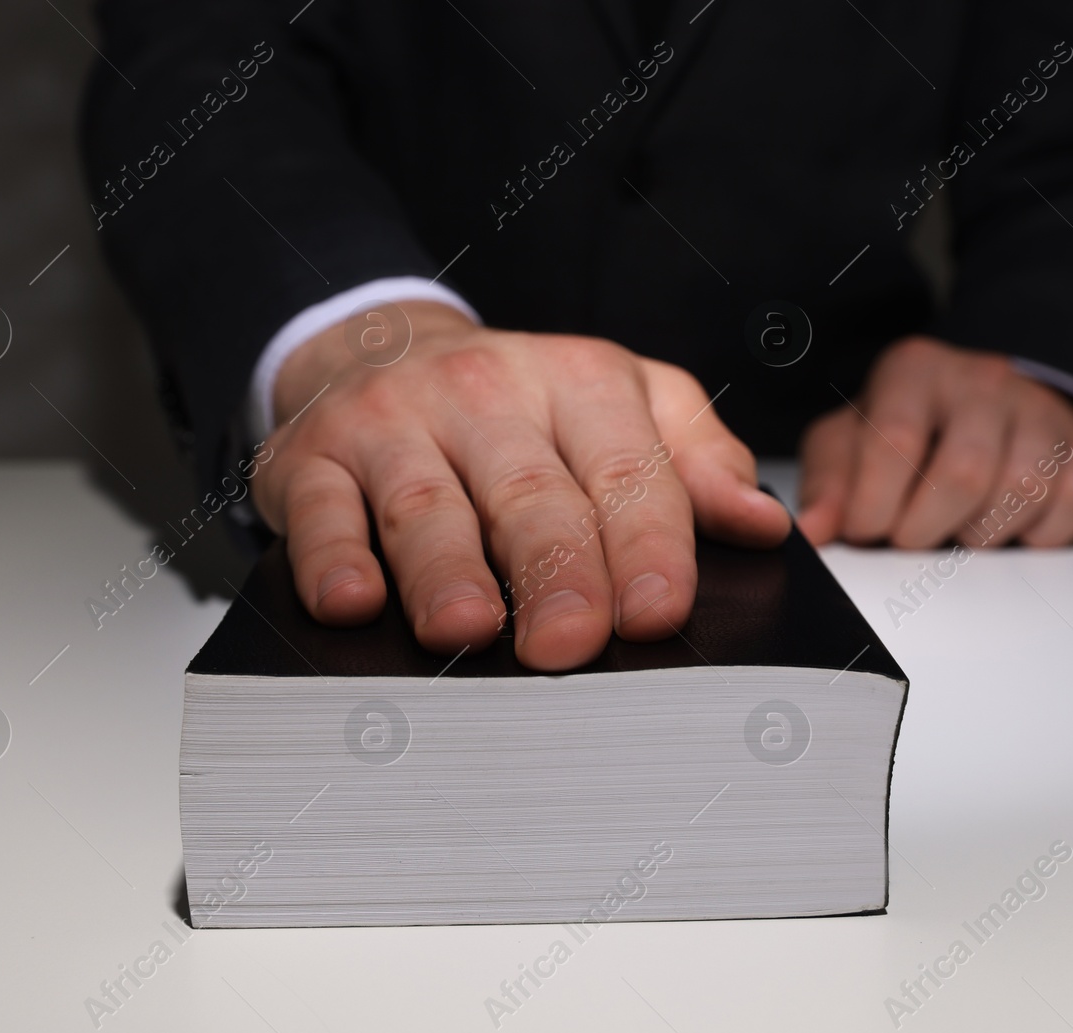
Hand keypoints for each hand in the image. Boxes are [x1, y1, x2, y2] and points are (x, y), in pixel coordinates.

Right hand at [253, 301, 790, 670]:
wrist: (381, 350)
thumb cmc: (517, 405)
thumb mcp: (625, 404)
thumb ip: (696, 458)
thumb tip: (761, 521)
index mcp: (579, 383)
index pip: (623, 468)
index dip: (643, 541)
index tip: (656, 610)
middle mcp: (486, 393)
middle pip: (528, 491)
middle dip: (553, 569)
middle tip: (570, 642)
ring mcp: (393, 422)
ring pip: (426, 504)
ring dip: (446, 571)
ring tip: (467, 629)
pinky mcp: (312, 457)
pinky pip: (321, 507)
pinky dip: (332, 555)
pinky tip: (353, 599)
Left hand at [796, 336, 1072, 548]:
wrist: (981, 404)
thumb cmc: (904, 429)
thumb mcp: (848, 442)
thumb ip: (827, 484)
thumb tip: (812, 532)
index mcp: (915, 371)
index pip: (895, 440)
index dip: (874, 504)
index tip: (864, 531)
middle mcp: (983, 380)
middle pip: (964, 474)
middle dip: (926, 529)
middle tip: (909, 540)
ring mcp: (1040, 413)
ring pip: (1021, 492)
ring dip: (979, 536)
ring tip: (954, 532)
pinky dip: (1036, 538)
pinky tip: (1005, 529)